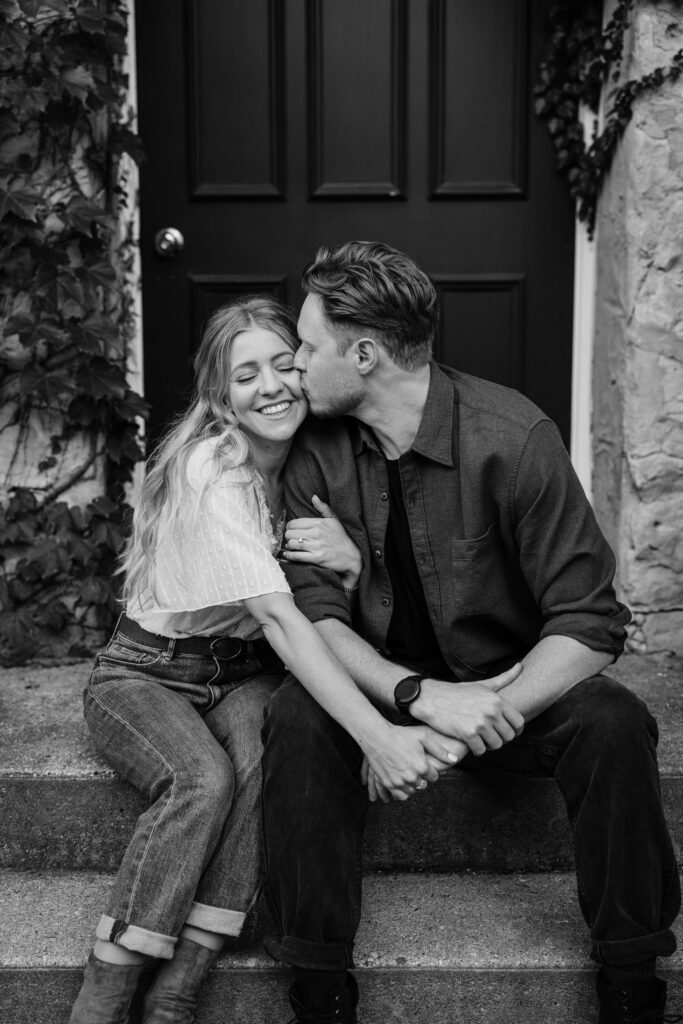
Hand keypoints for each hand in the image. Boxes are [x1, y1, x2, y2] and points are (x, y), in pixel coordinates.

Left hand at [283, 495, 361, 587]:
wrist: (352, 557)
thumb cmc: (342, 538)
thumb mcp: (335, 520)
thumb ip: (323, 508)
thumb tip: (314, 497)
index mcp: (319, 523)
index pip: (294, 523)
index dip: (289, 527)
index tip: (291, 530)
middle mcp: (317, 533)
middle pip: (290, 533)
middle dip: (288, 536)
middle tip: (291, 539)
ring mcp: (316, 546)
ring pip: (292, 544)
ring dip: (289, 546)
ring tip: (291, 547)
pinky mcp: (317, 558)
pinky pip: (296, 556)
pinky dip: (289, 556)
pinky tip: (288, 555)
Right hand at [359, 724, 464, 801]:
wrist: (377, 737)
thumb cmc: (400, 735)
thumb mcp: (422, 738)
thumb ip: (440, 750)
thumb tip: (454, 759)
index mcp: (422, 766)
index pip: (433, 777)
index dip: (430, 770)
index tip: (424, 763)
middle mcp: (412, 777)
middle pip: (423, 784)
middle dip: (421, 777)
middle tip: (414, 766)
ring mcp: (399, 782)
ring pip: (412, 791)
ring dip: (412, 785)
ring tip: (407, 773)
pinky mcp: (388, 784)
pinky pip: (400, 796)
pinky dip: (402, 791)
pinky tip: (401, 782)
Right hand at [410, 664, 524, 755]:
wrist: (432, 699)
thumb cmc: (458, 692)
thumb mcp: (483, 684)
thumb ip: (504, 678)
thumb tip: (520, 666)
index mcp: (497, 700)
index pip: (519, 722)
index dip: (515, 730)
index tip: (507, 731)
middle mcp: (491, 711)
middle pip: (509, 736)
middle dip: (502, 738)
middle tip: (492, 737)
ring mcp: (480, 723)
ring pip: (496, 745)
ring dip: (489, 746)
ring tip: (482, 740)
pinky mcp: (468, 734)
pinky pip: (481, 750)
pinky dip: (477, 750)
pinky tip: (472, 744)